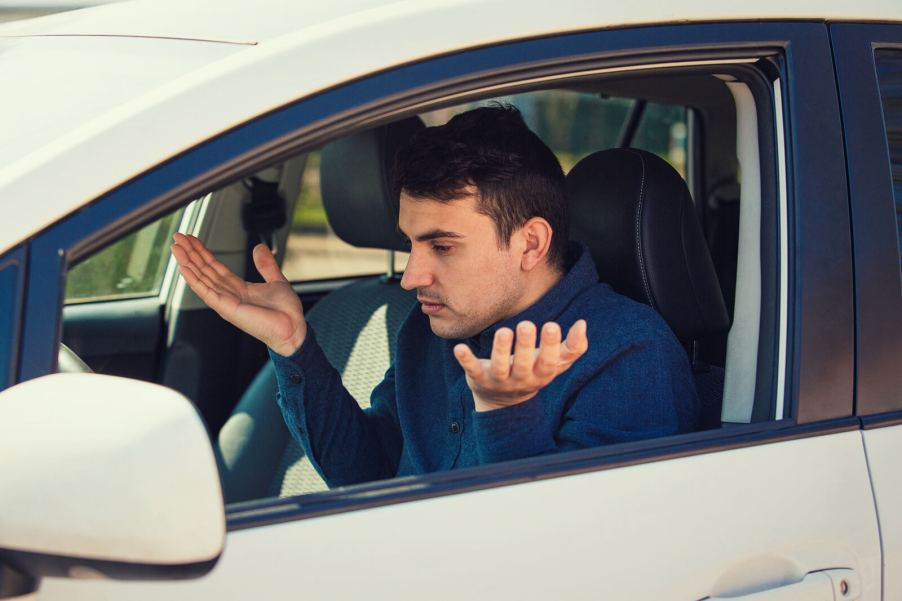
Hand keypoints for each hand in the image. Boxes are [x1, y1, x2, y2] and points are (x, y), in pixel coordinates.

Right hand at [171, 233, 306, 356]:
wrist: (293, 328)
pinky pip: (206, 292)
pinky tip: (183, 268)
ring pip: (201, 278)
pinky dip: (194, 280)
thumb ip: (266, 264)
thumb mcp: (276, 280)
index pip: (214, 266)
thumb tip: (259, 247)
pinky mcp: (226, 308)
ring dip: (187, 262)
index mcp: (238, 288)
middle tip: (178, 237)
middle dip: (190, 253)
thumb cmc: (285, 311)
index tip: (192, 239)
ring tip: (176, 248)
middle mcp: (228, 295)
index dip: (202, 252)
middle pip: (204, 270)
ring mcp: (225, 302)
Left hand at [453, 320, 587, 411]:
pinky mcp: (478, 378)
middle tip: (527, 325)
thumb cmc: (533, 372)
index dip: (552, 346)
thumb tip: (583, 324)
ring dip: (501, 350)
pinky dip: (466, 360)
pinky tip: (459, 348)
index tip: (552, 325)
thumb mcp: (554, 364)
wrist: (503, 402)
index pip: (549, 363)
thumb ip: (572, 348)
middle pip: (524, 365)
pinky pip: (471, 369)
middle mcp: (520, 379)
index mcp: (540, 374)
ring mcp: (498, 380)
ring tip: (504, 331)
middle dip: (526, 346)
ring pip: (500, 367)